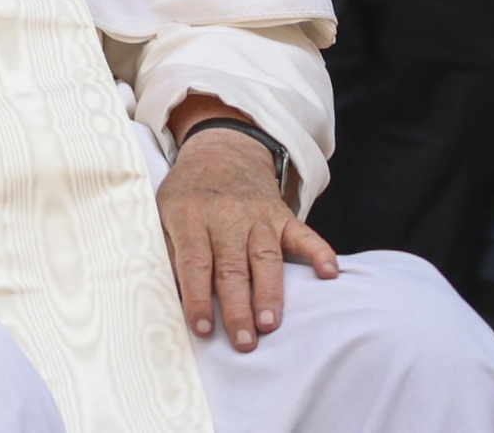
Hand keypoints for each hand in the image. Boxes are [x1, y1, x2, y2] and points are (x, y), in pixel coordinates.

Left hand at [157, 113, 337, 351]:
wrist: (221, 150)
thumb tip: (175, 296)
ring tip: (271, 324)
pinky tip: (329, 273)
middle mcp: (226, 215)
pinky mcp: (282, 215)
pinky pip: (303, 234)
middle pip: (232, 267)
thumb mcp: (164, 212)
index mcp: (190, 215)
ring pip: (265, 257)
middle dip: (238, 307)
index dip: (198, 296)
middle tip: (244, 342)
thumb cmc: (188, 193)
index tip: (203, 329)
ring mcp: (258, 215)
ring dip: (270, 292)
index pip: (194, 261)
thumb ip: (170, 251)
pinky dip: (319, 252)